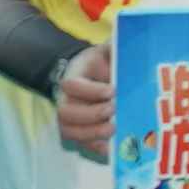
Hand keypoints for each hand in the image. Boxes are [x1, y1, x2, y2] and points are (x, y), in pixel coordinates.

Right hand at [57, 44, 114, 161]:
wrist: (92, 79)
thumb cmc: (100, 66)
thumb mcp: (105, 53)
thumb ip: (112, 47)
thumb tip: (123, 40)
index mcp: (73, 78)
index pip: (72, 85)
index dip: (90, 90)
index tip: (113, 90)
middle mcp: (66, 101)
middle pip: (66, 112)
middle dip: (90, 114)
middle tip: (113, 110)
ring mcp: (70, 120)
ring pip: (70, 132)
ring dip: (92, 134)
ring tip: (113, 130)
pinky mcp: (80, 135)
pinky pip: (82, 145)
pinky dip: (96, 148)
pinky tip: (112, 149)